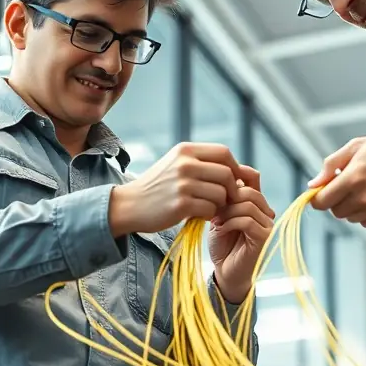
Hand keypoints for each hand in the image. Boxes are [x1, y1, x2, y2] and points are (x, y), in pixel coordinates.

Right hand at [108, 142, 240, 235]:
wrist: (130, 204)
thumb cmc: (158, 186)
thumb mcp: (176, 163)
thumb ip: (201, 162)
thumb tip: (235, 169)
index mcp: (185, 150)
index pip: (224, 152)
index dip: (234, 167)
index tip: (233, 180)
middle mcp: (184, 164)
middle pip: (227, 173)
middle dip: (231, 189)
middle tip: (225, 199)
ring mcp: (183, 184)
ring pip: (221, 193)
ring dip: (220, 204)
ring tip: (209, 207)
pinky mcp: (181, 205)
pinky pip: (210, 209)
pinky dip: (210, 215)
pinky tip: (200, 215)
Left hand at [208, 166, 274, 304]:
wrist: (225, 272)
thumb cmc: (222, 244)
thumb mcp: (220, 215)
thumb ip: (225, 198)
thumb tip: (222, 174)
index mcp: (256, 203)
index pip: (252, 177)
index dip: (234, 176)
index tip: (214, 187)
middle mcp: (266, 211)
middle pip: (249, 190)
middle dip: (227, 198)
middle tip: (212, 210)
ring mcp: (267, 224)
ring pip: (248, 204)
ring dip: (227, 211)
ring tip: (215, 221)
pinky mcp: (264, 237)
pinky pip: (248, 220)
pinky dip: (230, 222)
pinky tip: (220, 229)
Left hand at [309, 130, 365, 227]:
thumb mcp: (357, 146)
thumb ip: (331, 165)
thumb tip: (313, 184)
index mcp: (353, 178)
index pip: (322, 201)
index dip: (317, 197)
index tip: (321, 192)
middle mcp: (364, 197)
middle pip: (335, 211)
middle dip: (335, 199)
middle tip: (347, 185)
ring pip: (350, 218)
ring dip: (350, 206)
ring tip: (364, 188)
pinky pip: (365, 222)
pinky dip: (365, 213)